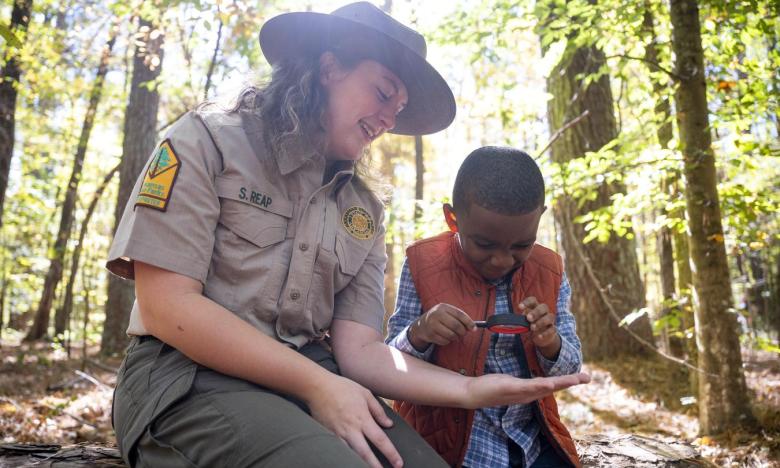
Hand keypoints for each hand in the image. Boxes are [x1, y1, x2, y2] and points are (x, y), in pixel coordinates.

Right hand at [306, 374, 402, 467]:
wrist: (317, 387)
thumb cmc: (342, 387)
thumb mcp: (365, 393)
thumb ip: (378, 410)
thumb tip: (389, 424)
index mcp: (363, 418)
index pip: (380, 439)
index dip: (391, 453)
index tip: (399, 463)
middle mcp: (351, 429)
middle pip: (365, 453)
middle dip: (375, 466)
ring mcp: (338, 434)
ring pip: (351, 455)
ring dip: (360, 465)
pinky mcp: (328, 435)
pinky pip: (339, 450)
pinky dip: (345, 458)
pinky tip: (351, 462)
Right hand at [408, 303, 473, 350]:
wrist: (421, 324)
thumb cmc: (439, 318)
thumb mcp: (447, 313)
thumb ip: (459, 318)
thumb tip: (473, 327)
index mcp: (443, 307)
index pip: (459, 314)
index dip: (468, 322)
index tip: (474, 328)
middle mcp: (436, 314)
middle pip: (456, 326)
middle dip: (462, 332)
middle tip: (463, 333)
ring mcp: (432, 325)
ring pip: (451, 335)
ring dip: (455, 337)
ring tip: (453, 335)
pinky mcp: (430, 335)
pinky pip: (445, 341)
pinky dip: (448, 341)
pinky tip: (445, 337)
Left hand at [462, 372, 590, 408]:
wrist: (474, 393)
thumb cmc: (492, 386)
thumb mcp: (513, 383)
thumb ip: (527, 384)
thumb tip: (539, 381)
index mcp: (530, 391)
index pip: (553, 386)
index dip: (568, 381)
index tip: (584, 377)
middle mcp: (528, 394)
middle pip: (553, 387)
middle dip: (571, 382)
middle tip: (588, 377)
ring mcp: (520, 393)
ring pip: (544, 387)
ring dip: (560, 383)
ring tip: (575, 379)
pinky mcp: (511, 389)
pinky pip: (528, 387)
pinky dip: (539, 385)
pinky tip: (549, 383)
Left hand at [519, 297, 560, 358]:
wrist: (541, 336)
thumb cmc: (531, 324)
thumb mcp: (525, 321)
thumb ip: (521, 320)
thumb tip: (514, 322)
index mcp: (535, 306)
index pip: (533, 300)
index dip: (527, 302)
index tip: (519, 307)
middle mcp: (544, 311)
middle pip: (543, 307)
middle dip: (536, 312)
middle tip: (528, 318)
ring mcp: (550, 320)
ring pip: (549, 317)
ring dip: (541, 322)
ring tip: (532, 328)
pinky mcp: (553, 329)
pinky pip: (552, 329)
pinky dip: (545, 333)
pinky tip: (538, 336)